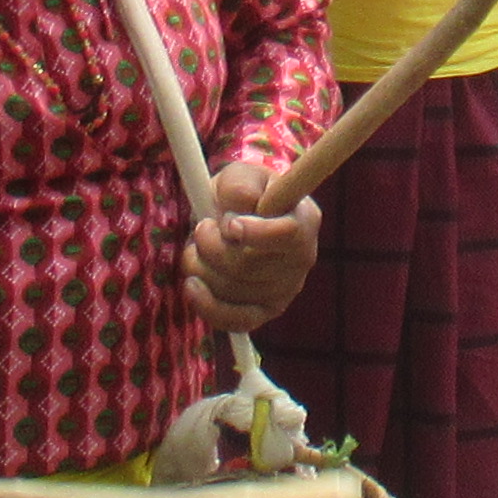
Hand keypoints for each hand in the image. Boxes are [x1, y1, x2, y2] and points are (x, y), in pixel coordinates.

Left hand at [186, 158, 322, 327]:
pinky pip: (235, 321)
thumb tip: (235, 214)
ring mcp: (286, 290)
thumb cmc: (242, 194)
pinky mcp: (265, 312)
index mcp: (304, 219)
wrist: (239, 218)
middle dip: (211, 245)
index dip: (256, 233)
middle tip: (202, 227)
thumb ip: (239, 187)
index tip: (229, 224)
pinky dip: (207, 305)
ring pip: (233, 289)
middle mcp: (302, 259)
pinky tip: (192, 285)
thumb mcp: (241, 176)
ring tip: (197, 247)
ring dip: (200, 266)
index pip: (288, 235)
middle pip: (250, 266)